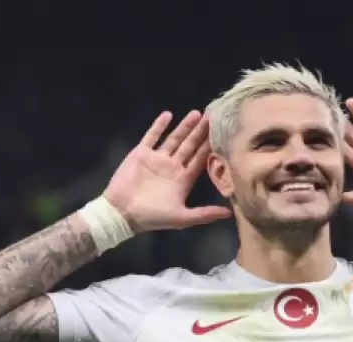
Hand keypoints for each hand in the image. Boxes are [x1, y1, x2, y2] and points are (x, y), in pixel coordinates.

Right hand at [102, 111, 231, 231]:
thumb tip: (230, 213)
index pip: (200, 159)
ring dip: (184, 126)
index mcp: (183, 180)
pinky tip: (168, 115)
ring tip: (196, 113)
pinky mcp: (141, 154)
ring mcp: (156, 159)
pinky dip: (159, 126)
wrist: (122, 213)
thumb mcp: (182, 218)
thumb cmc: (152, 217)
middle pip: (190, 146)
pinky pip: (151, 136)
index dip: (209, 147)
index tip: (221, 133)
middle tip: (212, 117)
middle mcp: (172, 167)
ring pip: (174, 139)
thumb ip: (205, 214)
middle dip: (200, 132)